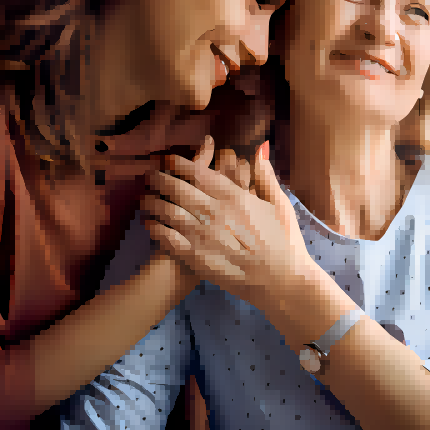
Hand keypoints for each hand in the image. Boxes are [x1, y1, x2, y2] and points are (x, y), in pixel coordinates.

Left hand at [141, 137, 310, 308]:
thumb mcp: (280, 204)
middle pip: (178, 189)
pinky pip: (168, 238)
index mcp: (235, 197)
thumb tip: (258, 147)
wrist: (282, 282)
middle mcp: (216, 213)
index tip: (167, 158)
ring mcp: (204, 236)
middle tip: (149, 174)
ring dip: (152, 201)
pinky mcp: (196, 258)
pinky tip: (149, 223)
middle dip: (159, 178)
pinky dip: (154, 228)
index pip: (199, 174)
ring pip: (168, 212)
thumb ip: (265, 176)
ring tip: (144, 197)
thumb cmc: (285, 242)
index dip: (179, 163)